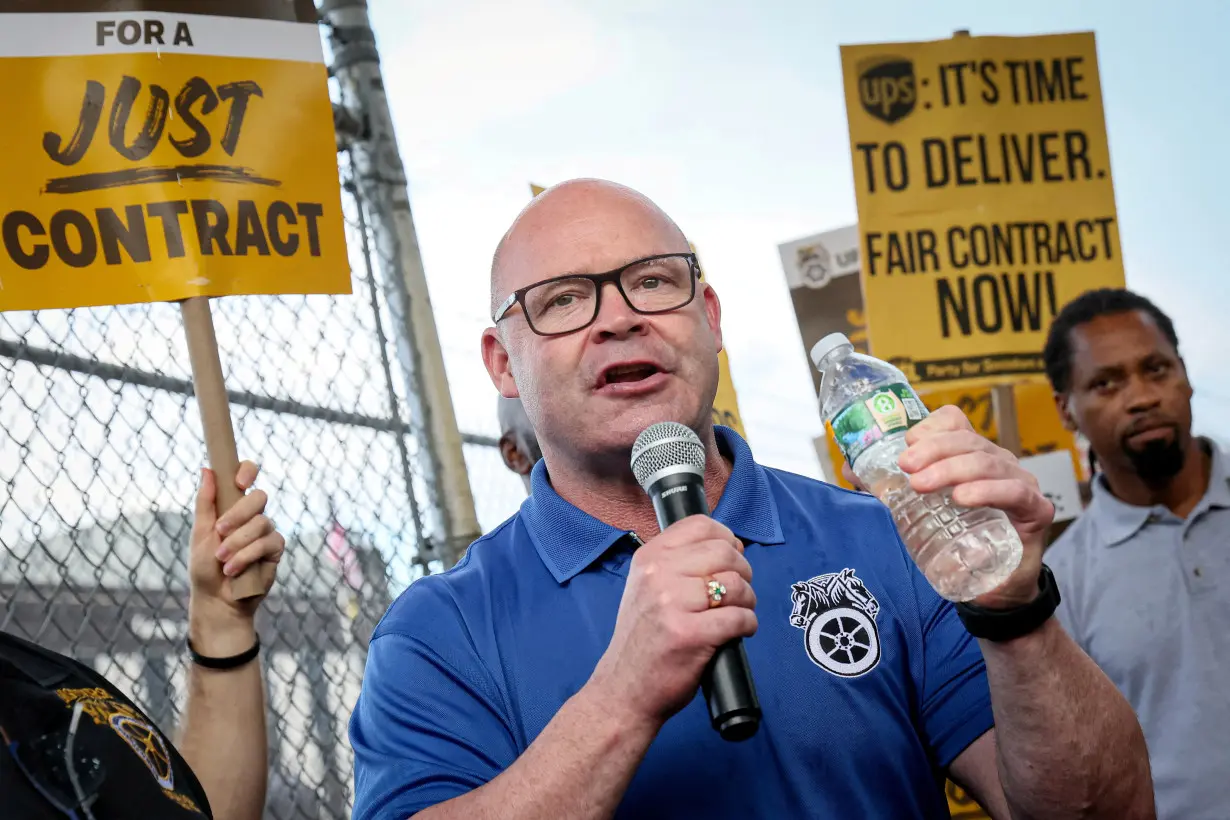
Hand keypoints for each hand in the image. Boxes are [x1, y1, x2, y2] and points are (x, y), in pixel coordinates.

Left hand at [188, 462, 284, 653]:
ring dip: (238, 542)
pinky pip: (267, 543)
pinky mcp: (275, 550)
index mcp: (233, 506)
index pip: (247, 476)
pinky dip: (247, 555)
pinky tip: (234, 569)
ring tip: (223, 560)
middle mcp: (253, 516)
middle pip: (259, 497)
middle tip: (220, 532)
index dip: (247, 472)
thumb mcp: (200, 533)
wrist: (216, 599)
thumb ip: (205, 503)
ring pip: (261, 522)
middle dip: (238, 514)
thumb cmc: (205, 567)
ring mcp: (266, 532)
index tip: (238, 483)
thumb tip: (206, 470)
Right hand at [586, 516, 756, 728]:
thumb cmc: (643, 639)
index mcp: (649, 558)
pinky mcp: (691, 635)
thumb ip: (677, 563)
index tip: (731, 557)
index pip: (700, 525)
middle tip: (738, 592)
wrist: (625, 687)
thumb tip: (727, 546)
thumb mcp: (645, 587)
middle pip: (725, 552)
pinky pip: (739, 618)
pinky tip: (738, 631)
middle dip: (743, 572)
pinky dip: (748, 624)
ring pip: (736, 584)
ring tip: (738, 613)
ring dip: (747, 600)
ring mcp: (673, 604)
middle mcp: (658, 575)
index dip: (726, 539)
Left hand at [842, 405, 1053, 609]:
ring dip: (952, 470)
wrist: (992, 589)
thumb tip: (851, 471)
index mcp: (971, 455)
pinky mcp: (1035, 510)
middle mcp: (998, 463)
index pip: (956, 423)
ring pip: (987, 462)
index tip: (907, 445)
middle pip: (967, 441)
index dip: (932, 427)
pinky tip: (963, 497)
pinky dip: (987, 491)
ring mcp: (1020, 483)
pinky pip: (1014, 492)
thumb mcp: (920, 510)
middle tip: (906, 469)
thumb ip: (889, 489)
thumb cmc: (958, 542)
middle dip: (933, 451)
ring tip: (923, 485)